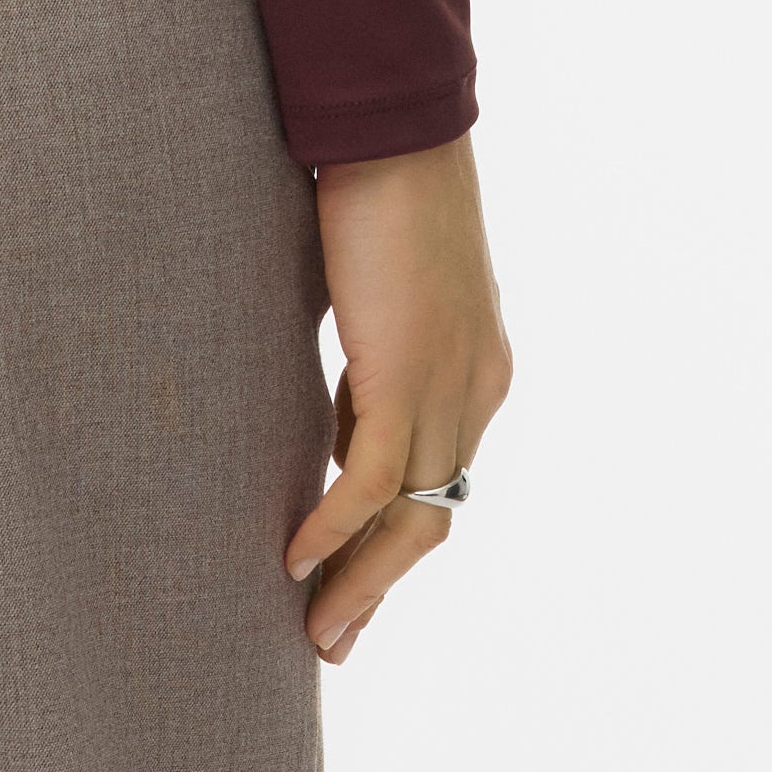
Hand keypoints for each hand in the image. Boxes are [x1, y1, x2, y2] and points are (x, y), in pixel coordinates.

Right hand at [282, 135, 511, 661]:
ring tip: (313, 629)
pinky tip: (293, 561)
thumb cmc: (377, 194)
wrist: (395, 131)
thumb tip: (336, 409)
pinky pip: (370, 483)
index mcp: (477, 374)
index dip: (389, 547)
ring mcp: (451, 388)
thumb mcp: (377, 299)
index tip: (347, 591)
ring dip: (359, 583)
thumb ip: (369, 361)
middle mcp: (478, 391)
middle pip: (432, 521)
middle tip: (331, 640)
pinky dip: (334, 530)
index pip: (435, 486)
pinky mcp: (408, 376)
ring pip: (412, 520)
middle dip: (378, 587)